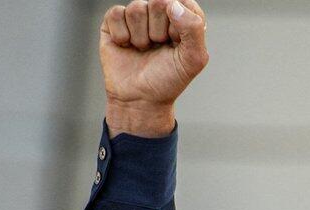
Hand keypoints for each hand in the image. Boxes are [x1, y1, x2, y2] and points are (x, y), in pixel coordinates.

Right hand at [100, 0, 208, 136]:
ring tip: (143, 49)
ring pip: (136, 8)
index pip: (182, 2)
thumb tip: (172, 4)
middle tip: (157, 47)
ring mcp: (137, 16)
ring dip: (140, 37)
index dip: (178, 26)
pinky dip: (122, 36)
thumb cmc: (167, 80)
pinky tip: (126, 46)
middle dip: (158, 31)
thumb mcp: (193, 59)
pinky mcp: (115, 21)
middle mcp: (160, 13)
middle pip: (158, 2)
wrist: (140, 100)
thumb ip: (194, 28)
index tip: (176, 44)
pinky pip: (116, 14)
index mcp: (183, 17)